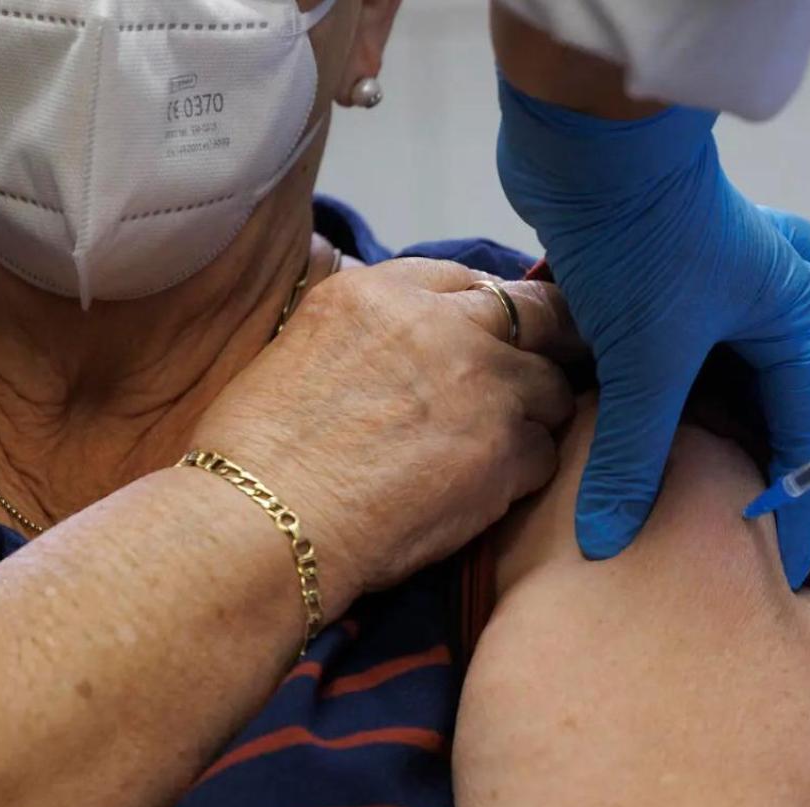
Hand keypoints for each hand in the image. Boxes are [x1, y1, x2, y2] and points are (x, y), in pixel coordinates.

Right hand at [192, 258, 580, 610]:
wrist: (263, 522)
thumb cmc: (258, 458)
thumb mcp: (299, 353)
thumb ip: (368, 337)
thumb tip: (400, 355)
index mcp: (378, 293)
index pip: (466, 280)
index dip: (485, 314)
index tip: (486, 342)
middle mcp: (439, 325)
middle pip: (536, 315)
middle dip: (547, 344)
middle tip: (542, 378)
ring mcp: (480, 384)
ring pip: (551, 388)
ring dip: (533, 418)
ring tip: (493, 455)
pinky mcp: (504, 449)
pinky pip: (544, 455)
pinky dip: (522, 477)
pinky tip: (482, 497)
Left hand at [495, 77, 809, 587]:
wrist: (586, 142)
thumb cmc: (641, 239)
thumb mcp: (645, 364)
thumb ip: (635, 458)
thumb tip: (612, 542)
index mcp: (791, 313)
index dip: (798, 499)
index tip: (786, 561)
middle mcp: (771, 283)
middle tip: (768, 451)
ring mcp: (723, 259)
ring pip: (774, 304)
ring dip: (758, 352)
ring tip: (714, 410)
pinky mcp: (669, 249)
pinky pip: (704, 297)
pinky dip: (690, 332)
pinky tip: (643, 362)